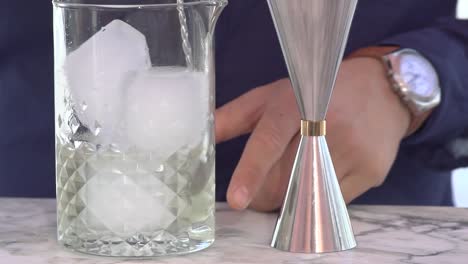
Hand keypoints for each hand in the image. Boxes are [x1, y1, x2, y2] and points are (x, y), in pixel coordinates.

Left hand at [216, 57, 410, 211]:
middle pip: (286, 180)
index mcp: (296, 104)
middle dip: (264, 194)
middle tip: (258, 189)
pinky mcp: (371, 171)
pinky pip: (333, 201)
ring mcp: (353, 150)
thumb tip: (202, 134)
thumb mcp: (273, 95)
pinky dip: (317, 197)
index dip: (252, 171)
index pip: (270, 140)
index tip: (237, 199)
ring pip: (308, 196)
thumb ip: (235, 116)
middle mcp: (328, 126)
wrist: (380, 90)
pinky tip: (319, 175)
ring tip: (292, 177)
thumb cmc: (316, 93)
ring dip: (291, 198)